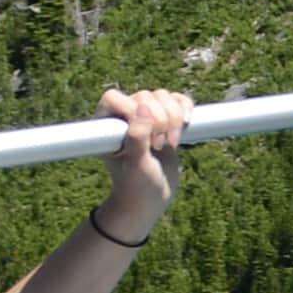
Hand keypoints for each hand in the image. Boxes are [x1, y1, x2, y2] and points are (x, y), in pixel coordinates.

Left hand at [93, 87, 191, 243]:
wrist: (152, 196)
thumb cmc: (137, 185)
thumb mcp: (136, 165)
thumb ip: (137, 137)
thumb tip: (142, 108)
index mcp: (106, 125)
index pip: (114, 98)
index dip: (133, 111)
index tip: (146, 137)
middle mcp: (123, 115)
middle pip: (145, 96)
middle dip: (159, 120)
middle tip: (158, 146)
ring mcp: (146, 115)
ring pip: (164, 96)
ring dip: (174, 118)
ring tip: (169, 143)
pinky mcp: (166, 117)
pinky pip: (178, 100)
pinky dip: (186, 109)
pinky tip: (186, 126)